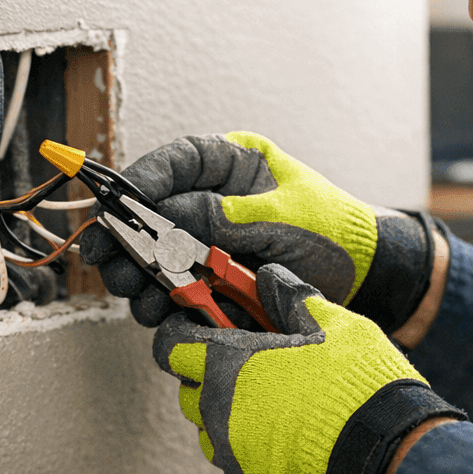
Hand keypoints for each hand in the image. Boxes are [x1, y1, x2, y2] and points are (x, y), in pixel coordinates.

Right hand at [79, 132, 434, 330]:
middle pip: (152, 211)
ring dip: (138, 275)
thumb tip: (174, 216)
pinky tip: (157, 312)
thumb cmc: (334, 229)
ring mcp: (207, 239)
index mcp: (232, 165)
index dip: (143, 178)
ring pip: (155, 253)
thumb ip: (232, 215)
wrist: (363, 274)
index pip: (177, 161)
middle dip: (127, 237)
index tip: (119, 202)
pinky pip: (173, 287)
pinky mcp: (210, 277)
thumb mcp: (287, 214)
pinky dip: (161, 301)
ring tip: (136, 295)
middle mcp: (211, 198)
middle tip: (108, 260)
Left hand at [153, 264, 460, 473]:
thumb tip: (269, 277)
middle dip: (209, 379)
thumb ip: (290, 297)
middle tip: (249, 370)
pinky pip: (236, 466)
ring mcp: (232, 454)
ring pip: (210, 432)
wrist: (384, 449)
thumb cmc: (357, 382)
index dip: (183, 337)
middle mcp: (219, 411)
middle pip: (189, 392)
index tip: (201, 333)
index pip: (171, 348)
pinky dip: (252, 453)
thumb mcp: (331, 322)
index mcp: (229, 365)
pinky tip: (286, 441)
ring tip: (272, 408)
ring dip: (229, 418)